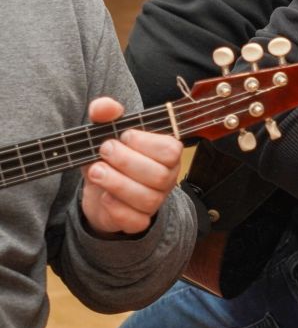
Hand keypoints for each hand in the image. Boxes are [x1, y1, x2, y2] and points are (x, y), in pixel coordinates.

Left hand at [80, 98, 183, 235]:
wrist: (98, 187)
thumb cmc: (109, 156)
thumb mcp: (105, 131)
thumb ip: (105, 114)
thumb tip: (104, 107)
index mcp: (166, 154)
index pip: (171, 150)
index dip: (145, 142)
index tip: (122, 136)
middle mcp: (166, 178)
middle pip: (159, 176)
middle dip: (126, 162)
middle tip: (103, 151)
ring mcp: (154, 201)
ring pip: (148, 199)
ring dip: (117, 183)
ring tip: (95, 172)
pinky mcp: (138, 220)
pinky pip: (135, 220)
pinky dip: (116, 208)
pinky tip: (103, 196)